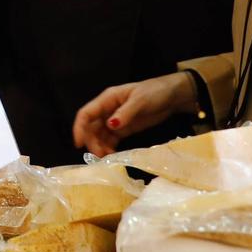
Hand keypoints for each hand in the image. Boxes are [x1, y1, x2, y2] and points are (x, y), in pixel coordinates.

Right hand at [72, 73, 195, 156]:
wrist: (172, 96)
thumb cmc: (155, 92)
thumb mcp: (140, 101)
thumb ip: (125, 113)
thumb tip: (110, 125)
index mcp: (107, 99)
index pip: (86, 113)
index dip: (79, 128)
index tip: (79, 144)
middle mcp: (107, 110)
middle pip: (91, 127)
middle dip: (91, 142)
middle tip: (99, 156)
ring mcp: (115, 120)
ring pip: (99, 135)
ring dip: (99, 147)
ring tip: (106, 158)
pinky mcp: (124, 129)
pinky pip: (110, 140)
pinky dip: (109, 148)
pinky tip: (112, 155)